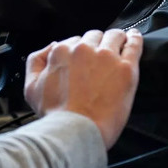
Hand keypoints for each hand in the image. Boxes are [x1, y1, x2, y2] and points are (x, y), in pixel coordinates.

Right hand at [23, 28, 142, 149]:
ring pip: (115, 35)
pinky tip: (134, 37)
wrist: (77, 131)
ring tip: (121, 43)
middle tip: (101, 57)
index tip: (85, 59)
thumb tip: (51, 47)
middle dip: (98, 43)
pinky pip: (134, 44)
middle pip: (95, 36)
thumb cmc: (56, 115)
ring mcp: (107, 57)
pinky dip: (135, 38)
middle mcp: (84, 49)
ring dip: (116, 38)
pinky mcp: (126, 68)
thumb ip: (36, 62)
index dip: (80, 50)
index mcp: (62, 52)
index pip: (74, 40)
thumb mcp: (31, 88)